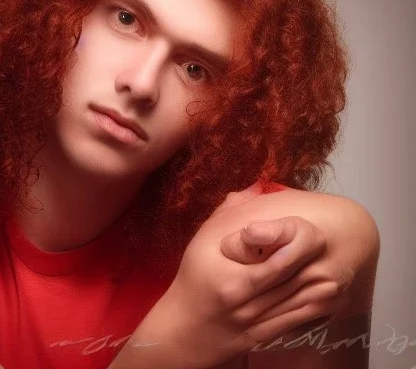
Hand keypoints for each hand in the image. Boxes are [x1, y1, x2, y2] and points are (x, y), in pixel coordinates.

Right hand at [121, 189, 334, 367]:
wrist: (184, 329)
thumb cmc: (193, 279)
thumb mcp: (202, 242)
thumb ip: (227, 214)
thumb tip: (255, 187)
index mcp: (234, 280)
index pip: (277, 262)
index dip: (298, 245)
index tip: (311, 228)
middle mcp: (250, 305)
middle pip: (295, 281)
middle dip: (316, 259)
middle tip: (331, 239)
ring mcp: (259, 323)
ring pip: (302, 303)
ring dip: (323, 282)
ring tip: (339, 262)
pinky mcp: (266, 335)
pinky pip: (299, 320)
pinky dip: (317, 305)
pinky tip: (330, 291)